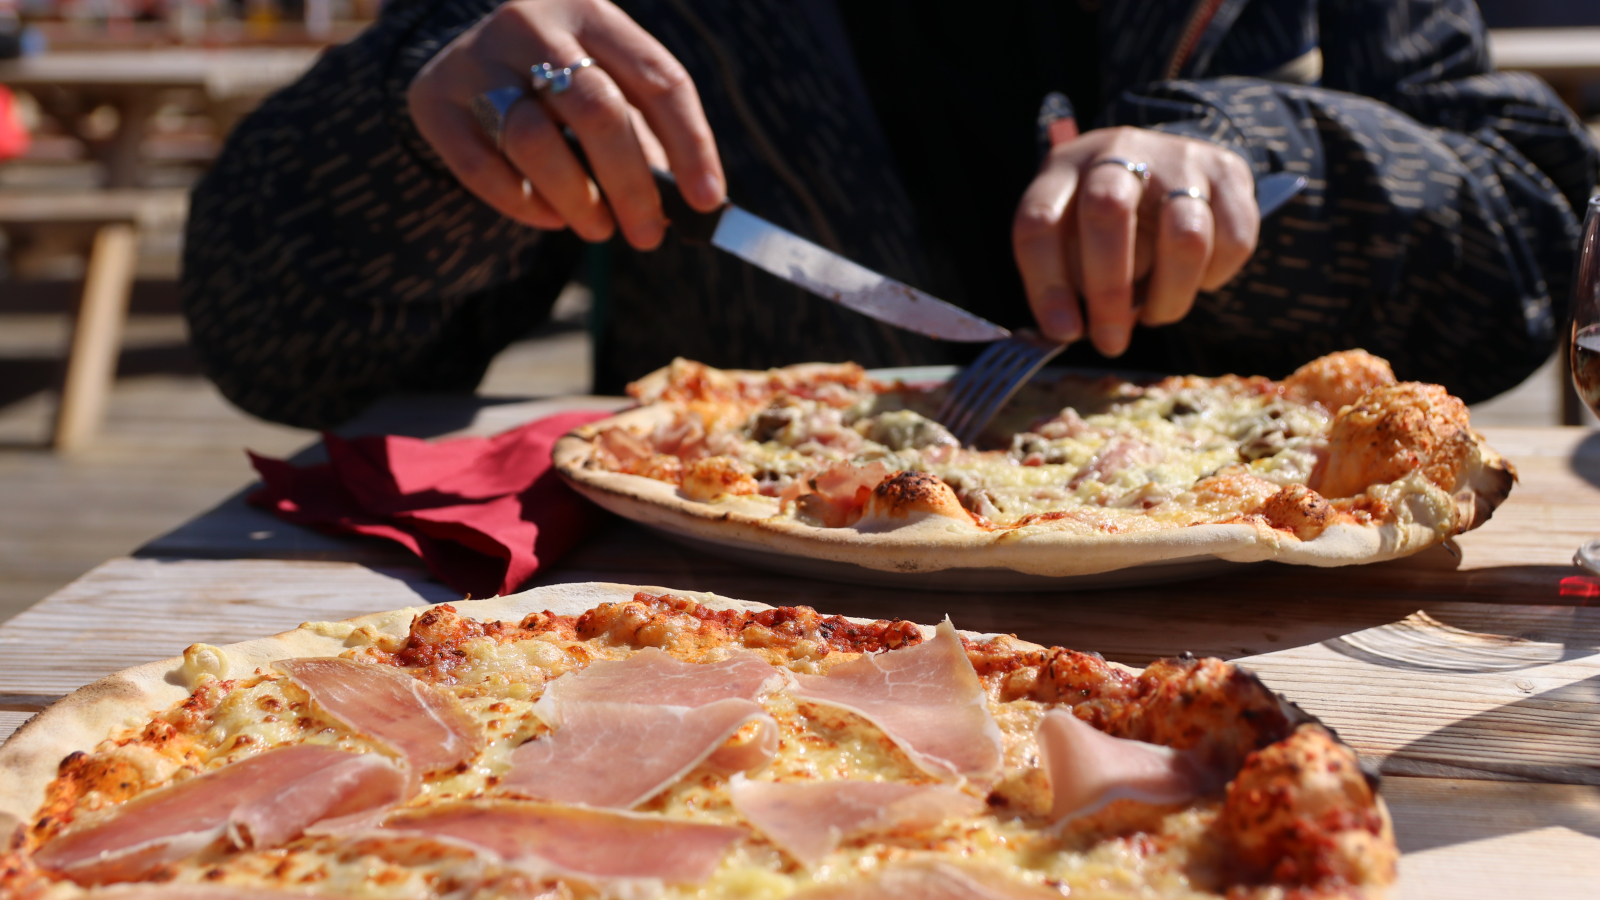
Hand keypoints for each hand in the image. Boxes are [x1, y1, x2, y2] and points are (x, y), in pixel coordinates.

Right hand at [408, 0, 723, 249]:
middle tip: (647, 236)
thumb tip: (688, 205)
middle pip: (597, 110)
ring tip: (598, 230)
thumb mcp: (606, 84)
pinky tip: (551, 218)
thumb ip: (643, 135)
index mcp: (591, 11)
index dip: (691, 144)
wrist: (462, 57)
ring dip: (577, 199)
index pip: (659, 78)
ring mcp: (476, 58)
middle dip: (631, 185)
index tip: (706, 202)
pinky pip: (481, 167)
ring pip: (534, 140)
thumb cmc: (557, 84)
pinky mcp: (433, 99)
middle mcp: (532, 23)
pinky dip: (524, 204)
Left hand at [1012, 127, 1258, 355]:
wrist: (1167, 164)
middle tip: (1111, 341)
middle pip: (1108, 212)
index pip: (1039, 222)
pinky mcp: (1228, 171)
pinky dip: (1213, 277)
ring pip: (1184, 236)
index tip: (1064, 331)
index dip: (1047, 285)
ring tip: (1157, 314)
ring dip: (1170, 295)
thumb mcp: (1071, 238)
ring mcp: (1177, 158)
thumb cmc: (1106, 220)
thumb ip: (1068, 281)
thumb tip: (1070, 331)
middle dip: (1109, 290)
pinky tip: (1194, 278)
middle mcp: (1117, 152)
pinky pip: (1233, 241)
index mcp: (1063, 170)